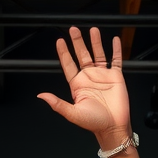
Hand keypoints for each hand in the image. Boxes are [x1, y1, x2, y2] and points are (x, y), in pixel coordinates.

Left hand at [37, 27, 131, 147]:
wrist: (113, 127)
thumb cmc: (94, 123)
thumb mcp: (73, 113)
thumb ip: (57, 103)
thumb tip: (41, 96)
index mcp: (78, 85)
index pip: (69, 65)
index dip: (64, 53)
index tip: (60, 41)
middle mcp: (89, 78)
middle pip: (82, 55)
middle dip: (77, 42)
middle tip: (73, 29)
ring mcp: (103, 76)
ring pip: (98, 54)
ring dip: (95, 42)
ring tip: (92, 30)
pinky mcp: (116, 77)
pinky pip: (116, 60)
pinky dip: (116, 50)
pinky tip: (114, 41)